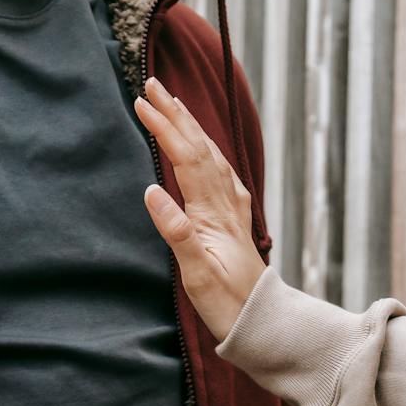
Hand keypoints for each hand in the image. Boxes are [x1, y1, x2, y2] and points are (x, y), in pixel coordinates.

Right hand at [134, 77, 267, 338]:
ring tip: (173, 104)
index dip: (164, 128)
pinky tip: (203, 148)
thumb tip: (152, 190)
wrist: (263, 321)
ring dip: (190, 127)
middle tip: (153, 84)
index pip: (185, 158)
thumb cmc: (226, 303)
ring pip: (210, 155)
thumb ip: (176, 231)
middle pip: (199, 147)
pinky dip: (206, 150)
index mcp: (211, 213)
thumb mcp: (196, 274)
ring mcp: (232, 209)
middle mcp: (225, 203)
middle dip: (176, 114)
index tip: (142, 103)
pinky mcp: (233, 218)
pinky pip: (219, 171)